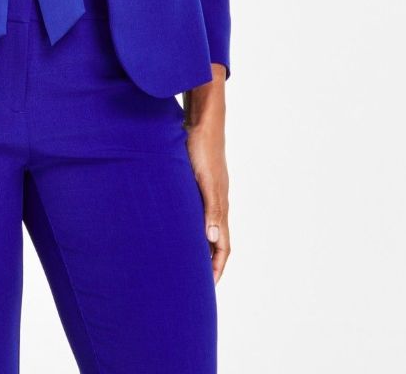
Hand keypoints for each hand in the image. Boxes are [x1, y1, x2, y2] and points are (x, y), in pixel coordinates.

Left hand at [184, 64, 230, 283]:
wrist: (203, 119)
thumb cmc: (202, 147)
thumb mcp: (205, 179)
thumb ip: (211, 208)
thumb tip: (214, 240)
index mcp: (221, 204)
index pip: (223, 245)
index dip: (217, 266)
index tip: (210, 286)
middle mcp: (218, 200)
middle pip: (218, 239)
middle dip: (210, 261)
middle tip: (199, 281)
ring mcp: (210, 190)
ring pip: (209, 226)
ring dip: (203, 244)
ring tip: (190, 260)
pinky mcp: (200, 180)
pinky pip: (200, 211)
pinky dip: (195, 225)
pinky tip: (182, 226)